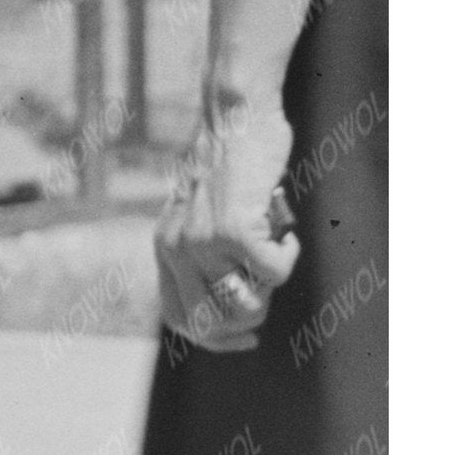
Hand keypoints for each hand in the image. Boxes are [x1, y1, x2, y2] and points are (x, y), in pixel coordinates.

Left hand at [157, 92, 301, 350]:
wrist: (234, 114)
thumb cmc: (229, 164)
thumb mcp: (201, 213)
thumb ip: (205, 255)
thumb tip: (236, 312)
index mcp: (165, 246)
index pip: (178, 319)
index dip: (214, 339)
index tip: (246, 338)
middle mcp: (176, 247)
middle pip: (211, 325)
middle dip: (249, 319)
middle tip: (266, 284)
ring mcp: (203, 241)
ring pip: (247, 305)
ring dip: (271, 283)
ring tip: (270, 242)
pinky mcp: (233, 231)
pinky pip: (275, 273)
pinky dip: (289, 253)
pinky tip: (282, 223)